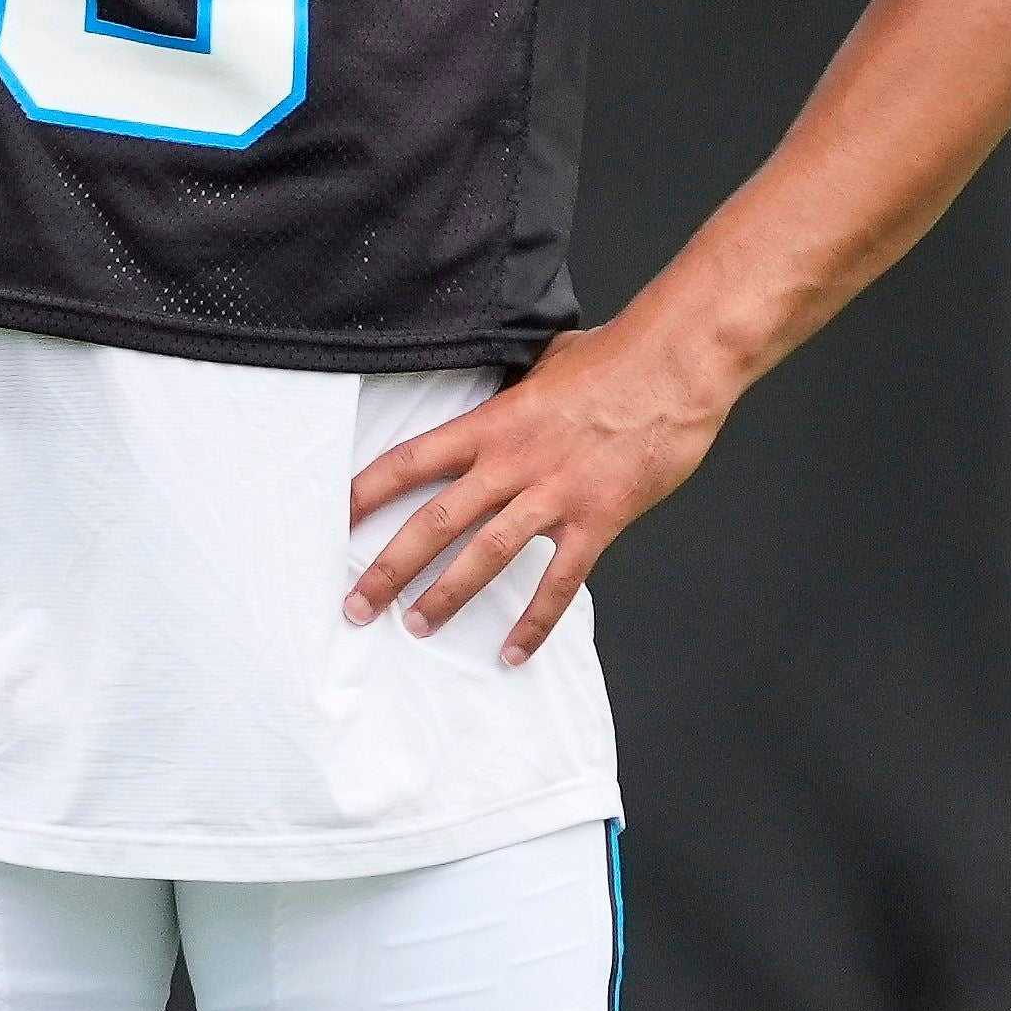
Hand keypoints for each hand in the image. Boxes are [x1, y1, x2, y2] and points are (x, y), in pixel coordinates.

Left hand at [342, 320, 733, 662]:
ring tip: (417, 627)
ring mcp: (555, 494)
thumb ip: (511, 396)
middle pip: (436, 521)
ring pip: (486, 555)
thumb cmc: (614, 359)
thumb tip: (495, 400)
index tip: (335, 520)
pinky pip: (560, 581)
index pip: (412, 461)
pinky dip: (536, 621)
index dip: (368, 493)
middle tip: (357, 605)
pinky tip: (514, 651)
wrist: (676, 366)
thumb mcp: (544, 366)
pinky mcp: (598, 518)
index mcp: (494, 423)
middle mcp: (514, 462)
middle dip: (389, 568)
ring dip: (446, 596)